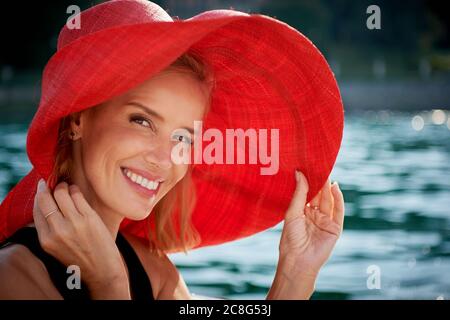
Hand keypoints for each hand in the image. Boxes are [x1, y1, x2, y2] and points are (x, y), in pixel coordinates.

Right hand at [33, 179, 129, 297]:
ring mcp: (74, 223)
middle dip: (48, 188)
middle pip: (46, 199)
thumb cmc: (80, 258)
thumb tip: (47, 203)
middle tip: (53, 183)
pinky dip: (75, 190)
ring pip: (61, 193)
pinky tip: (76, 191)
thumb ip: (49, 229)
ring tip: (67, 186)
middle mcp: (57, 230)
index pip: (36, 210)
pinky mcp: (89, 218)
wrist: (102, 271)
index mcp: (46, 240)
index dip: (39, 196)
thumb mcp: (56, 248)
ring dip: (63, 186)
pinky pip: (77, 195)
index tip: (43, 188)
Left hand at [278, 171, 344, 276]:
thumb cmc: (290, 239)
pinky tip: (335, 187)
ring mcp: (325, 221)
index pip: (307, 193)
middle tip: (320, 165)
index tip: (309, 166)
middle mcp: (314, 215)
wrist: (298, 260)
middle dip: (320, 182)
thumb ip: (299, 193)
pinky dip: (338, 199)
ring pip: (328, 200)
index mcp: (302, 212)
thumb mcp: (292, 213)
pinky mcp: (335, 228)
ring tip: (327, 173)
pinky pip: (338, 211)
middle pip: (319, 195)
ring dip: (328, 187)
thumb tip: (299, 173)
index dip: (309, 181)